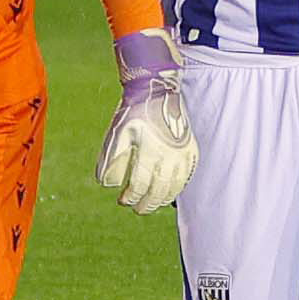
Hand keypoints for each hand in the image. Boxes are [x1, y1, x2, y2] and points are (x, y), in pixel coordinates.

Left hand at [98, 29, 195, 213]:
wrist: (157, 90)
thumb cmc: (133, 112)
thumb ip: (111, 160)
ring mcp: (183, 153)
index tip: (123, 200)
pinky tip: (170, 191)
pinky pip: (187, 176)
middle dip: (147, 204)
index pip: (140, 185)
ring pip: (175, 186)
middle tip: (138, 209)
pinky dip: (179, 187)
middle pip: (159, 190)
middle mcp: (169, 155)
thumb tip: (108, 184)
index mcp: (149, 151)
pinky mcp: (191, 150)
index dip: (130, 197)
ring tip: (153, 204)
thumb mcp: (117, 134)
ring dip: (163, 199)